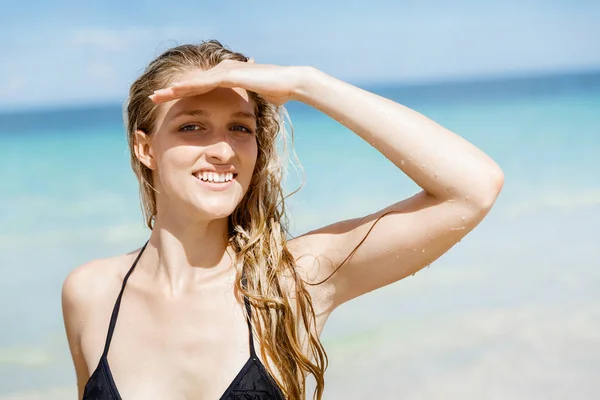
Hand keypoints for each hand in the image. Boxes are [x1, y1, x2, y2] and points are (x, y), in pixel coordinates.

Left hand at [149, 59, 307, 105]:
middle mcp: (223, 71)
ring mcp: (226, 70)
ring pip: (194, 81)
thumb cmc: (278, 91)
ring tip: (156, 95)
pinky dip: (189, 86)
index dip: (181, 95)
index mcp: (227, 78)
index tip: (166, 104)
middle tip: (152, 97)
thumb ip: (247, 103)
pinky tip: (175, 90)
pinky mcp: (230, 74)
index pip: (199, 88)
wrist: (291, 83)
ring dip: (174, 89)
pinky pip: (205, 81)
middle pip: (191, 82)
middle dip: (171, 91)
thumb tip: (245, 112)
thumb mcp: (257, 100)